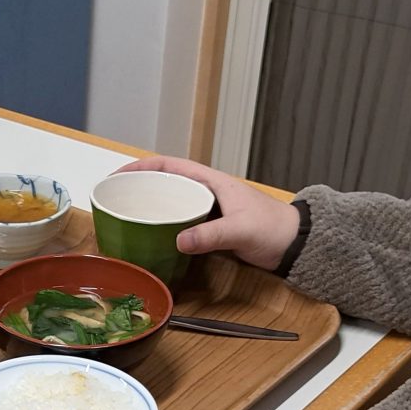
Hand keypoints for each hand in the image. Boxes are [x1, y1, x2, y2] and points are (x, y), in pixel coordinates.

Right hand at [117, 156, 299, 270]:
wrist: (295, 244)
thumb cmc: (272, 229)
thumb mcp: (240, 230)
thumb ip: (211, 235)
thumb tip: (178, 240)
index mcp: (211, 182)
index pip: (169, 165)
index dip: (141, 166)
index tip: (118, 174)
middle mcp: (206, 192)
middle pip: (165, 183)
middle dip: (139, 187)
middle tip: (115, 199)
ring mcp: (207, 211)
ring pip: (171, 204)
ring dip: (150, 208)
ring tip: (127, 218)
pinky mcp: (210, 229)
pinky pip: (180, 223)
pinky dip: (163, 227)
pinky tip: (151, 238)